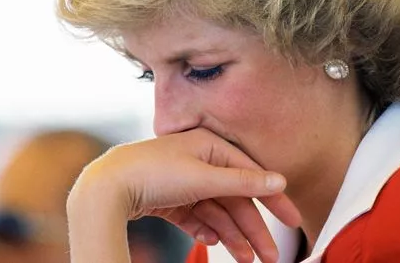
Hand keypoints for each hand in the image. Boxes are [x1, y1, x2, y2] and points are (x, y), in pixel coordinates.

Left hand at [67, 128, 301, 262]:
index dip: (273, 199)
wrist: (106, 187)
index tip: (293, 220)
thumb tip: (279, 179)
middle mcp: (199, 161)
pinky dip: (207, 230)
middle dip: (253, 228)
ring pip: (217, 211)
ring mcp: (184, 181)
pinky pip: (197, 217)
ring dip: (233, 235)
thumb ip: (243, 181)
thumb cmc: (153, 171)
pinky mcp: (170, 199)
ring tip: (247, 259)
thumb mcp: (203, 177)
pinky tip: (213, 242)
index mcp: (210, 146)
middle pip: (235, 198)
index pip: (251, 174)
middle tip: (271, 255)